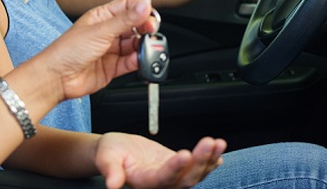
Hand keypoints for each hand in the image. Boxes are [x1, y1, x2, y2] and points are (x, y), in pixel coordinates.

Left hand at [37, 0, 157, 101]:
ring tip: (146, 48)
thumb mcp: (101, 31)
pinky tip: (138, 59)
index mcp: (102, 16)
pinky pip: (131, 62)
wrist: (56, 78)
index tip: (150, 16)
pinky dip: (138, 61)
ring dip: (143, 46)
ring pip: (135, 45)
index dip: (141, 9)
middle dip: (145, 28)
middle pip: (135, 26)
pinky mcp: (112, 67)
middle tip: (151, 32)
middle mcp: (107, 32)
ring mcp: (110, 50)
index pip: (128, 6)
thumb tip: (145, 3)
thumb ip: (126, 19)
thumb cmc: (67, 51)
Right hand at [95, 133, 226, 188]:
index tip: (184, 154)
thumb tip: (112, 185)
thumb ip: (111, 171)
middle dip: (200, 161)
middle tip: (209, 142)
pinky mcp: (177, 169)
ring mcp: (171, 178)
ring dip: (208, 159)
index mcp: (144, 183)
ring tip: (219, 143)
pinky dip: (209, 162)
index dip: (175, 168)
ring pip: (195, 174)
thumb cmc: (109, 154)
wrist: (115, 153)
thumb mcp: (107, 158)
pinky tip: (218, 155)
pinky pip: (195, 169)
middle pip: (185, 178)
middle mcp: (161, 184)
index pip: (163, 179)